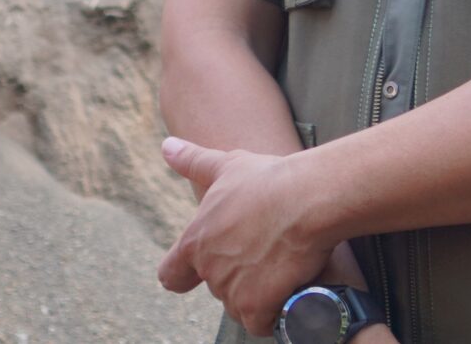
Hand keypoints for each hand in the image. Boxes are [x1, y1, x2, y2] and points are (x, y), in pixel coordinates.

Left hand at [157, 136, 334, 335]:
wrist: (303, 199)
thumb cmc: (267, 180)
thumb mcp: (225, 165)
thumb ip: (193, 162)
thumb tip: (167, 147)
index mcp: (194, 240)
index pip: (172, 275)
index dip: (184, 276)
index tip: (195, 277)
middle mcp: (207, 268)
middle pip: (218, 288)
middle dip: (238, 279)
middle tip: (264, 255)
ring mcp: (230, 289)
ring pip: (241, 306)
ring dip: (258, 298)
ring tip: (279, 272)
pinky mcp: (256, 305)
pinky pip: (260, 324)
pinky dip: (273, 316)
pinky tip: (286, 296)